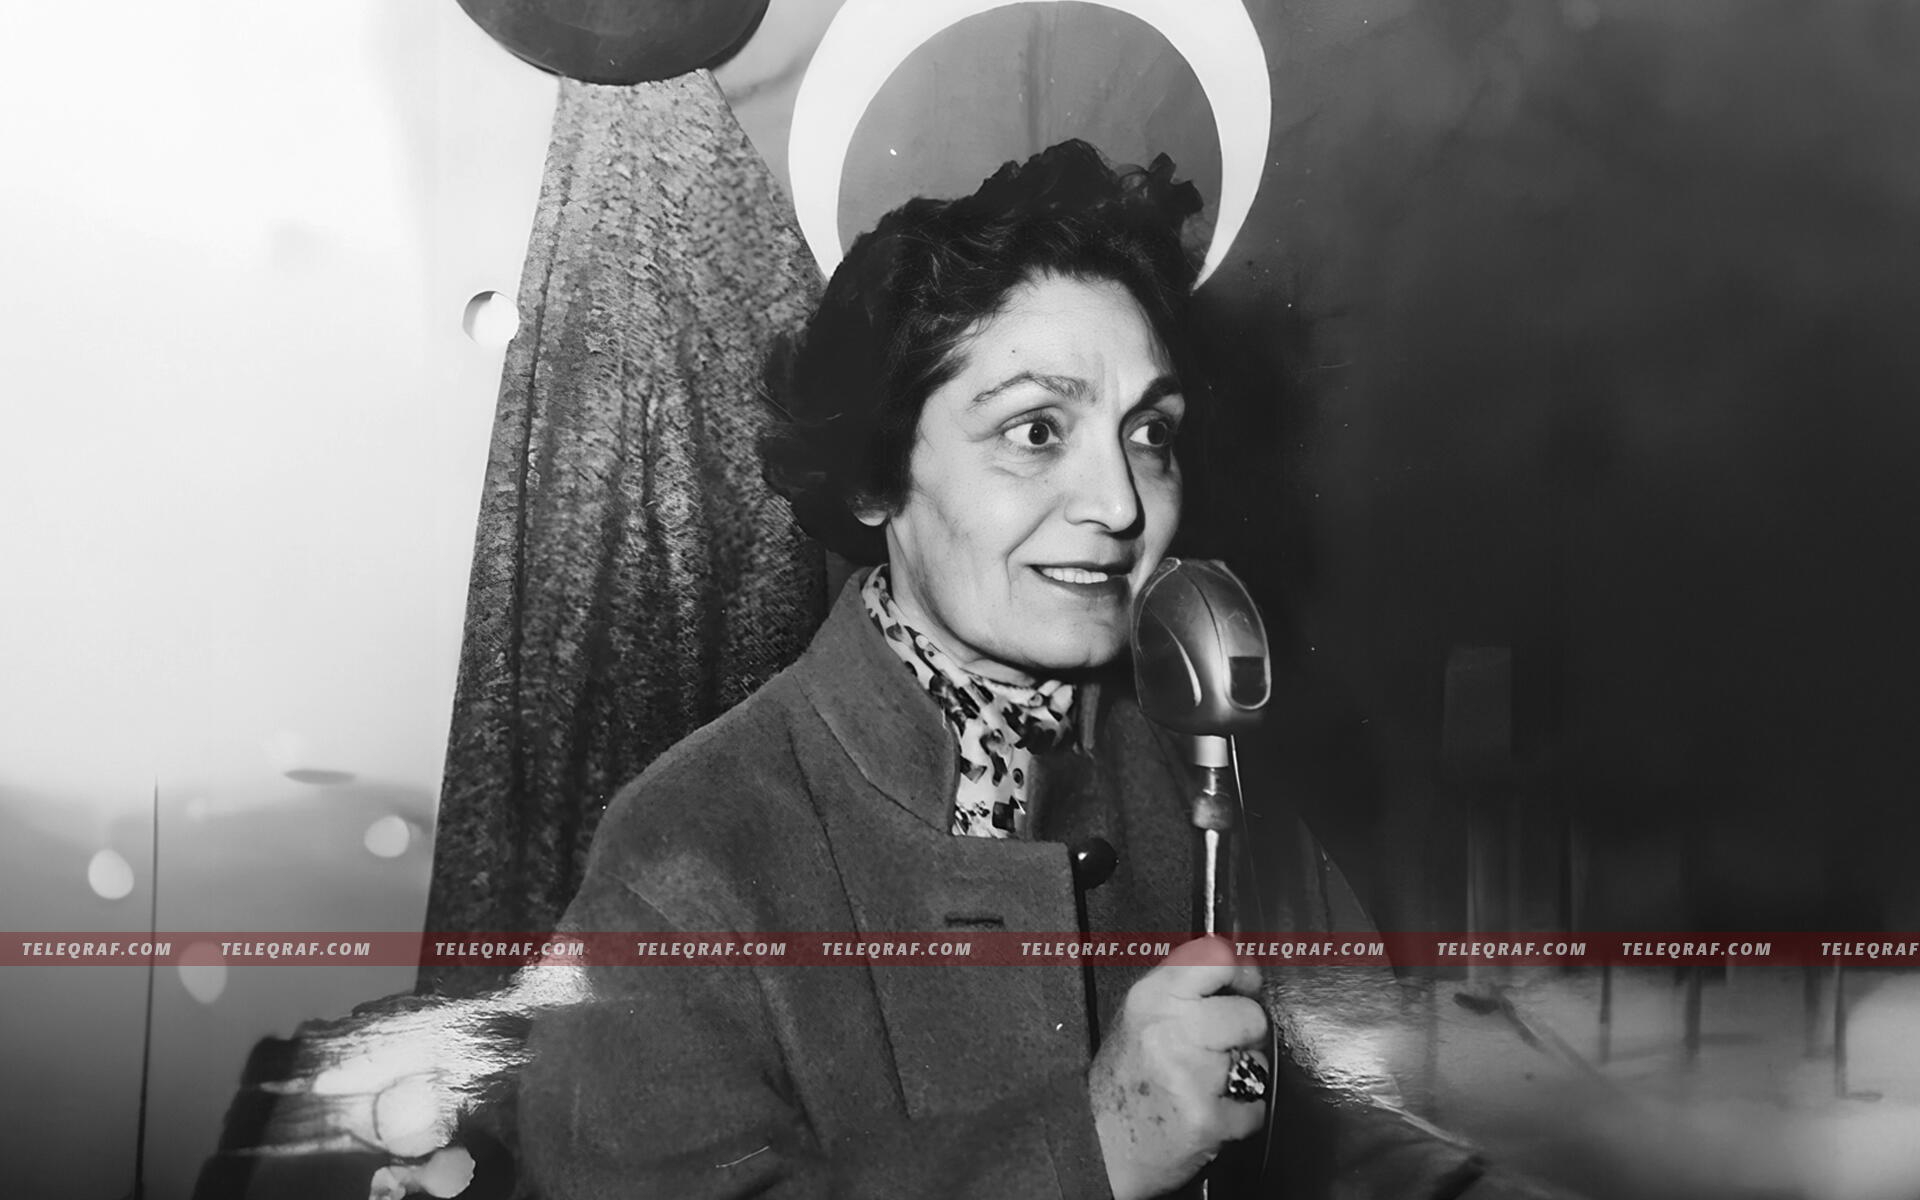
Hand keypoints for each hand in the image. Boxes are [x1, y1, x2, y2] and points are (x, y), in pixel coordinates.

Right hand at [1088, 936, 1268, 1199]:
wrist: (1097, 1148)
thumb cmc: (1124, 1080)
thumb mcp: (1141, 1017)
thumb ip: (1185, 989)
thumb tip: (1243, 965)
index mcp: (1151, 997)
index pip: (1217, 958)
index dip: (1241, 973)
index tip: (1243, 988)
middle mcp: (1170, 1030)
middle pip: (1251, 1014)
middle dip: (1245, 1036)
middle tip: (1218, 1052)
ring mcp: (1189, 1075)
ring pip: (1259, 1061)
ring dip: (1245, 1076)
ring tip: (1210, 1085)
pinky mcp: (1207, 1119)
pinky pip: (1256, 1108)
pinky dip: (1242, 1116)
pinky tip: (1212, 1114)